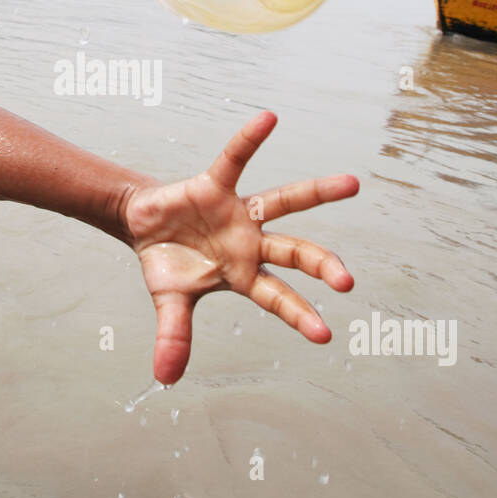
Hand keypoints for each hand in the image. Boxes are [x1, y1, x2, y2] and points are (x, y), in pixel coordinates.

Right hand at [123, 111, 358, 383]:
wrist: (143, 224)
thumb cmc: (168, 263)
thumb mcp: (170, 301)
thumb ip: (175, 335)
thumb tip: (165, 379)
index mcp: (244, 274)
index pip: (279, 297)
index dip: (299, 314)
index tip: (325, 335)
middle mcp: (251, 242)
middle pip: (295, 253)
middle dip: (320, 264)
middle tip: (347, 280)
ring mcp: (239, 212)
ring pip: (286, 201)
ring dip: (318, 193)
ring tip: (353, 184)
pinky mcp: (216, 184)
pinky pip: (235, 159)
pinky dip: (249, 140)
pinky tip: (269, 118)